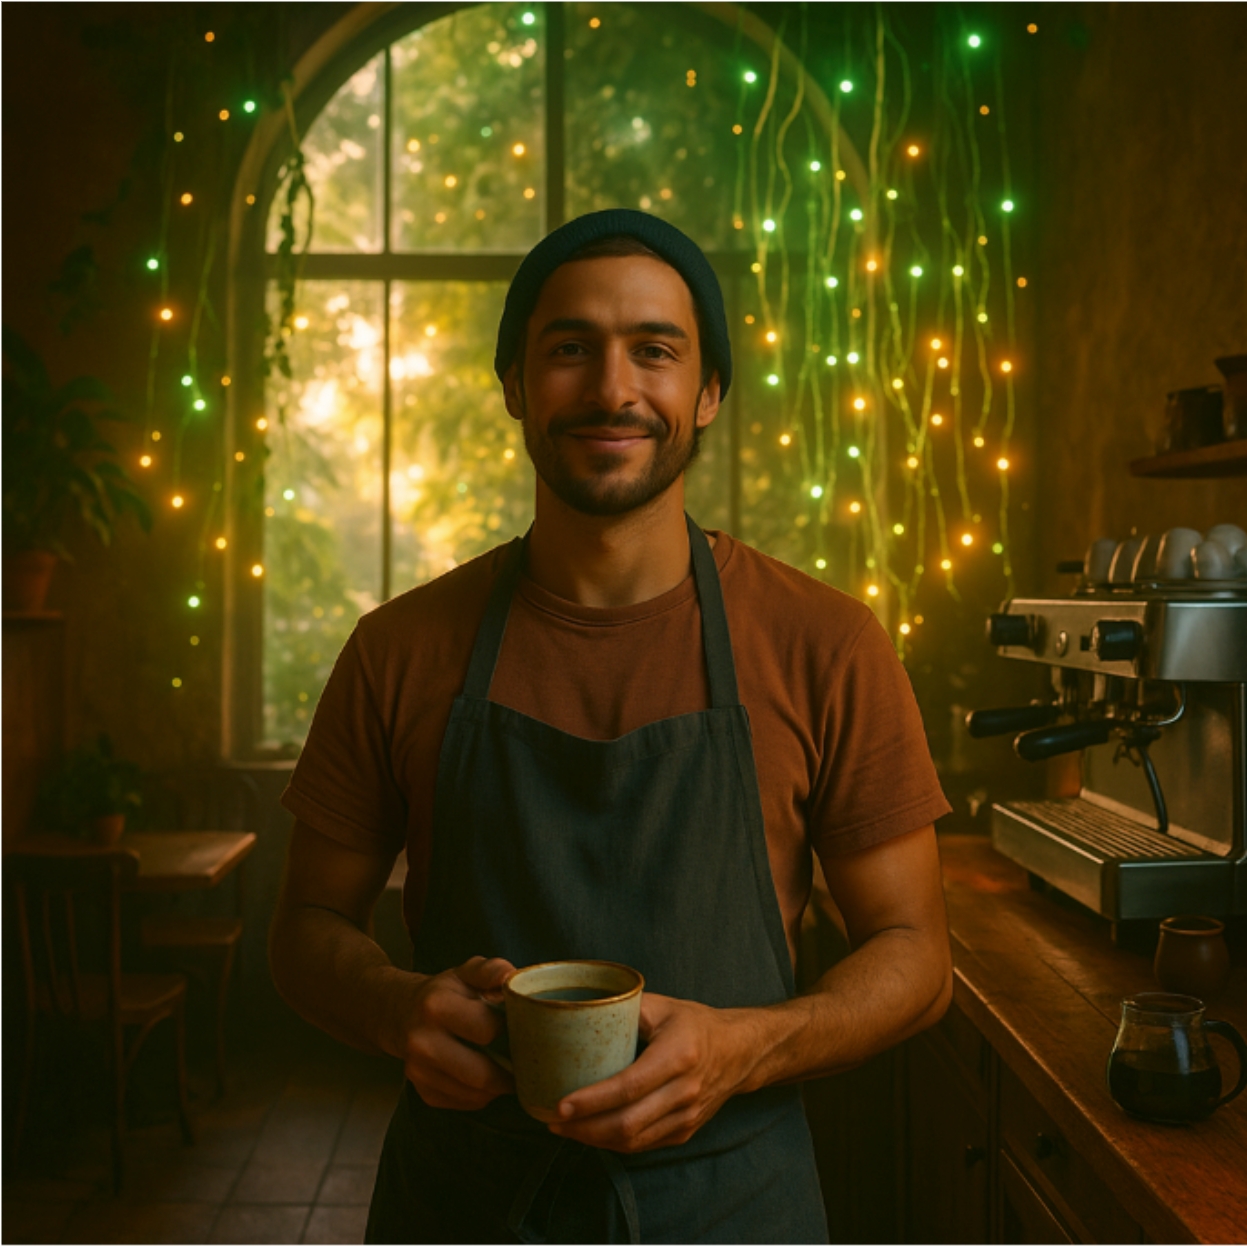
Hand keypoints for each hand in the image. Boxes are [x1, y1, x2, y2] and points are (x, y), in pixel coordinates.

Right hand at [399, 955, 515, 1110]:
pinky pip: (465, 1103)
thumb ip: (490, 970)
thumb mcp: (466, 972)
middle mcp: (422, 1042)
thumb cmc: (445, 992)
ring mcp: (419, 1072)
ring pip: (475, 1095)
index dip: (509, 1028)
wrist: (402, 1013)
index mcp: (435, 1006)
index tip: (520, 1026)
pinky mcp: (423, 1092)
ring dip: (498, 1086)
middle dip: (510, 1071)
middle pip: (481, 1074)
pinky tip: (486, 1077)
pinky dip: (482, 1094)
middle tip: (527, 1063)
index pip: (486, 1030)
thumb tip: (510, 977)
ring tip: (510, 1070)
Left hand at [548, 993, 758, 1153]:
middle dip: (584, 1128)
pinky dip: (613, 1143)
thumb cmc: (695, 1023)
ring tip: (563, 1128)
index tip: (560, 1104)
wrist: (740, 1052)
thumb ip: (624, 1009)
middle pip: (628, 1123)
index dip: (592, 1100)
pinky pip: (644, 1145)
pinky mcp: (685, 1131)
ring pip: (634, 1141)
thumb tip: (578, 1011)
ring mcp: (687, 1116)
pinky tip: (591, 1131)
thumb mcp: (662, 1006)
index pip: (630, 1086)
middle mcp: (686, 1091)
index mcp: (679, 1055)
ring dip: (593, 1140)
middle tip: (551, 1120)